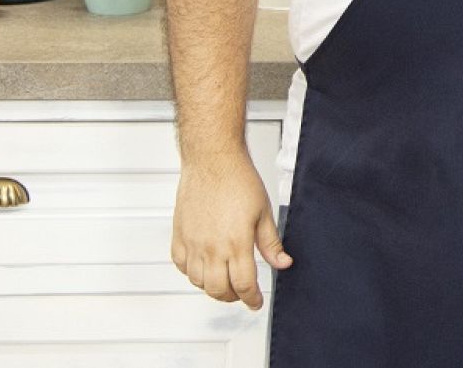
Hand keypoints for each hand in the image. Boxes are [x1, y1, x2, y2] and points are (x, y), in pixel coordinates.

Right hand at [171, 152, 291, 309]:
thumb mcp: (264, 212)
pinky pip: (181, 266)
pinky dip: (191, 273)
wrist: (213, 160)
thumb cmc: (239, 180)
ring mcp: (192, 243)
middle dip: (233, 296)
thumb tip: (283, 263)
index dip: (251, 298)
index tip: (256, 302)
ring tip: (224, 281)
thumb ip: (271, 243)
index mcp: (236, 243)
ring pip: (198, 282)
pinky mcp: (179, 235)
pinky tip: (202, 267)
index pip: (243, 284)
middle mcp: (211, 248)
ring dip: (212, 287)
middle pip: (219, 289)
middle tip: (242, 293)